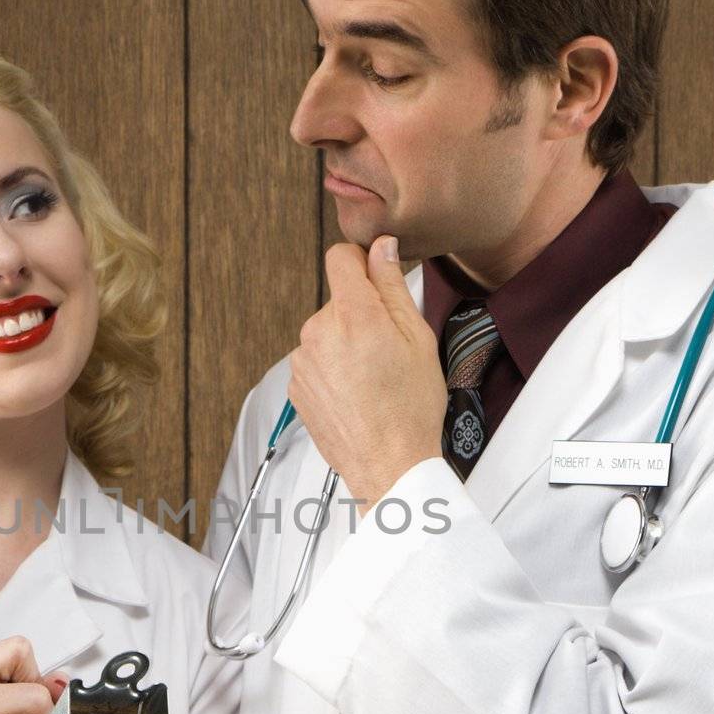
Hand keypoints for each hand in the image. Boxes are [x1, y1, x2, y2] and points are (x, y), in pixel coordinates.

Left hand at [288, 236, 446, 504]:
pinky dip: (333, 371)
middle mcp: (318, 333)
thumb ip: (392, 286)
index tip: (375, 279)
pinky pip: (316, 362)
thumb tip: (381, 248)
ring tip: (373, 378)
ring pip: (326, 334)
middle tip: (389, 349)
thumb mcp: (417, 337)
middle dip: (361, 315)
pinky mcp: (295, 386)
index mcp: (353, 314)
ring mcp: (302, 361)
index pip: (340, 257)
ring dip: (346, 345)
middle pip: (337, 302)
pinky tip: (356, 394)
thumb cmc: (410, 408)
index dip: (361, 262)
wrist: (388, 464)